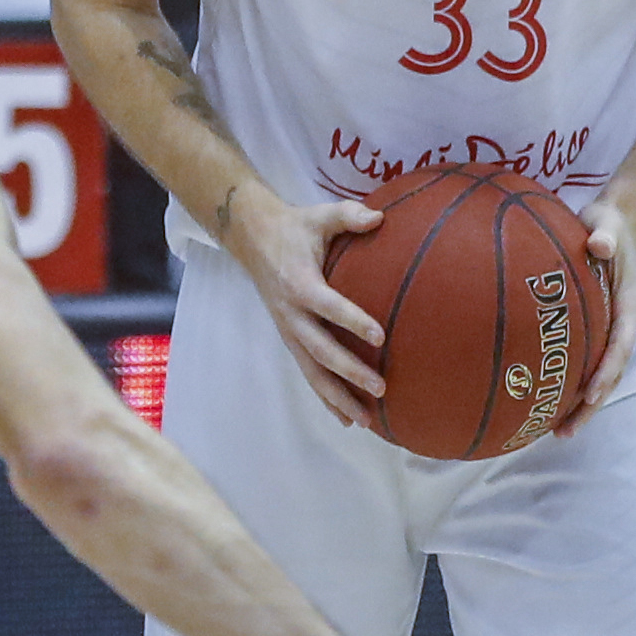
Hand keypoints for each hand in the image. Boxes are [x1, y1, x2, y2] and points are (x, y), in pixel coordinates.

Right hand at [223, 184, 388, 427]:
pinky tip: (347, 418)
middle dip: (350, 371)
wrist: (254, 239)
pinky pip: (308, 373)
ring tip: (366, 420)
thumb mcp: (320, 215)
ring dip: (338, 397)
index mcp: (299, 282)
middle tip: (381, 387)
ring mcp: (289, 331)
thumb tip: (380, 218)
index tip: (381, 336)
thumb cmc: (295, 227)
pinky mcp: (290, 340)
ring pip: (312, 371)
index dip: (352, 320)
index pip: (328, 305)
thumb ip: (349, 215)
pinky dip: (326, 397)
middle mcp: (291, 313)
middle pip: (321, 349)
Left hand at [555, 195, 635, 435]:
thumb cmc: (607, 225)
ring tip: (555, 432)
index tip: (590, 396)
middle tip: (565, 432)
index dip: (606, 372)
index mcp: (628, 306)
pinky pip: (584, 365)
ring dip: (581, 406)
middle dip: (590, 406)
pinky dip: (571, 387)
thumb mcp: (606, 223)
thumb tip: (599, 244)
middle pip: (610, 374)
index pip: (620, 345)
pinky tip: (546, 404)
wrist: (614, 225)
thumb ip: (604, 235)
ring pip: (599, 377)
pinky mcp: (595, 333)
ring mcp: (609, 333)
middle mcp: (622, 327)